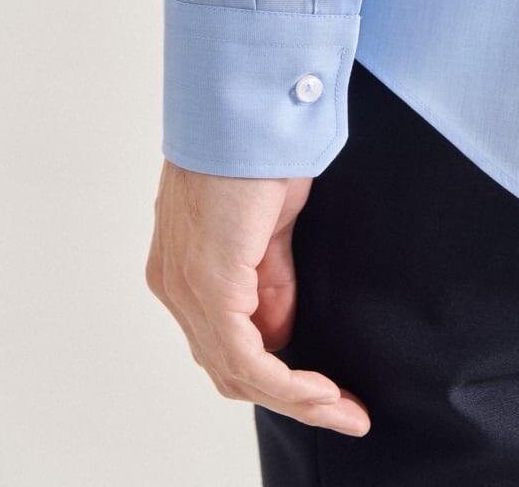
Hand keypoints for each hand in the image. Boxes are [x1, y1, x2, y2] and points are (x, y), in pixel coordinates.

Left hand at [146, 160, 370, 436]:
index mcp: (181, 267)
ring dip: (297, 397)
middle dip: (290, 395)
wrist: (250, 108)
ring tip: (346, 408)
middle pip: (227, 368)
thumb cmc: (258, 150)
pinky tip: (324, 391)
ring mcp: (187, 288)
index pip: (222, 343)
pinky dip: (290, 383)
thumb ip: (269, 278)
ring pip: (237, 372)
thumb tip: (281, 330)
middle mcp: (173, 284)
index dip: (275, 373)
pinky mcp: (211, 286)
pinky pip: (248, 359)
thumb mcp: (268, 227)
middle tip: (344, 410)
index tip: (325, 387)